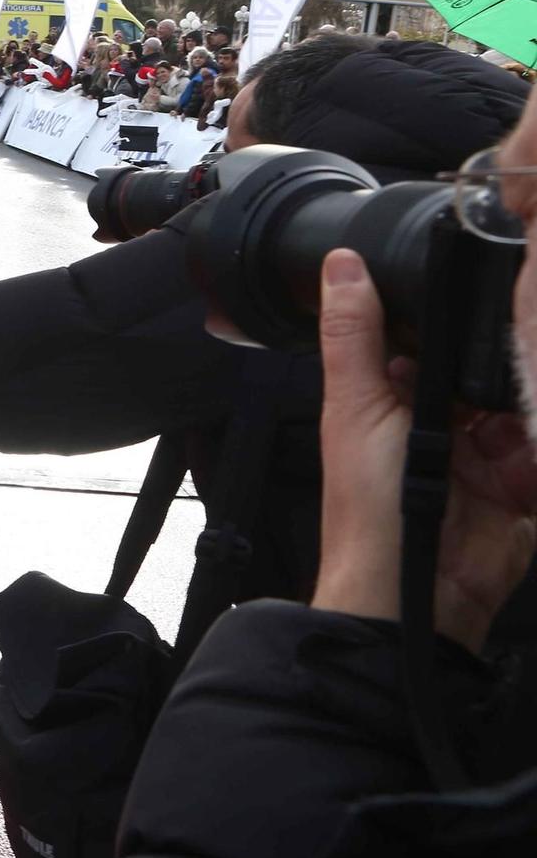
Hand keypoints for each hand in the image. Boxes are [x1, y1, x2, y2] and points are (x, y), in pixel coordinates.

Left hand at [311, 249, 536, 652]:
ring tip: (496, 429)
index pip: (435, 331)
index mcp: (397, 390)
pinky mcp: (526, 479)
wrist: (414, 593)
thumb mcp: (357, 407)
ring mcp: (490, 446)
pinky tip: (526, 444)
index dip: (458, 308)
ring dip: (526, 390)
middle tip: (524, 324)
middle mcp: (445, 413)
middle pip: (490, 360)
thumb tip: (339, 264)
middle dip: (507, 350)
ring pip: (524, 393)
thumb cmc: (370, 507)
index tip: (491, 265)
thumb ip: (354, 335)